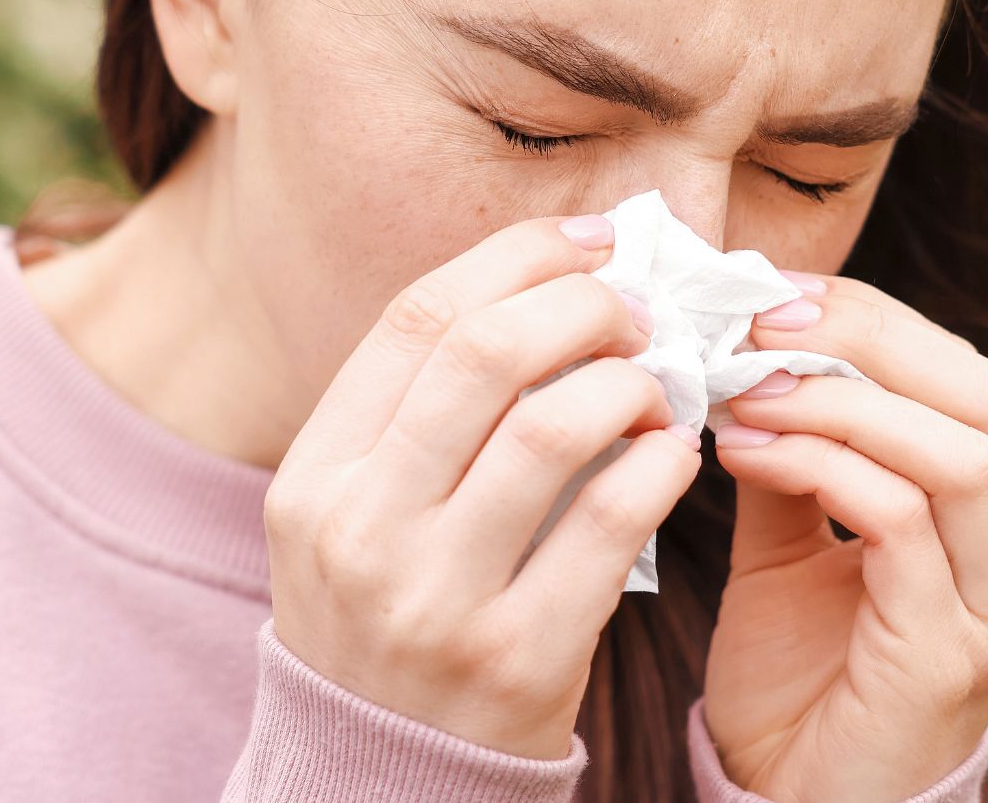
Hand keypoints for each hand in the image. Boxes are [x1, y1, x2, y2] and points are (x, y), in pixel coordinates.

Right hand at [261, 212, 703, 760]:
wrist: (385, 781)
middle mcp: (360, 531)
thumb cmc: (393, 619)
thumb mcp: (359, 516)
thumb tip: (555, 282)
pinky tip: (673, 451)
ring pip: (549, 429)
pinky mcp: (516, 661)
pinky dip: (659, 466)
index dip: (517, 257)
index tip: (589, 240)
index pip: (417, 319)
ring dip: (627, 382)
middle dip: (582, 304)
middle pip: (483, 354)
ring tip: (657, 382)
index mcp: (314, 478)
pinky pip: (610, 527)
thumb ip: (425, 412)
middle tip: (639, 307)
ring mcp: (434, 601)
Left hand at [699, 272, 987, 802]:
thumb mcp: (791, 547)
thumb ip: (795, 454)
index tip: (772, 290)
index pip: (971, 379)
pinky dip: (819, 465)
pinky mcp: (944, 658)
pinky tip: (744, 453)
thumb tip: (748, 349)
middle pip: (985, 396)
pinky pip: (898, 524)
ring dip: (836, 400)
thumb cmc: (795, 684)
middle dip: (865, 336)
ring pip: (956, 452)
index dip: (875, 319)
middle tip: (757, 319)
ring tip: (741, 388)